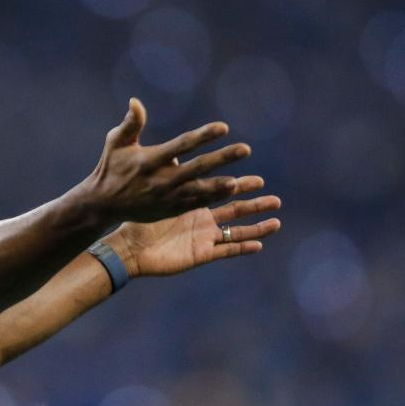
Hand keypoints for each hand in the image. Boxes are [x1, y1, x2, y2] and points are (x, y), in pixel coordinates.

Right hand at [84, 98, 251, 223]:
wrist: (102, 204)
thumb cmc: (110, 168)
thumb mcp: (115, 143)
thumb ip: (130, 124)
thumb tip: (136, 101)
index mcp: (148, 160)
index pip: (181, 145)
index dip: (202, 136)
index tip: (223, 127)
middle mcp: (159, 179)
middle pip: (196, 168)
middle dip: (221, 159)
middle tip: (244, 149)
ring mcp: (165, 197)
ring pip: (198, 191)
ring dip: (219, 186)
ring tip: (238, 181)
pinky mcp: (168, 209)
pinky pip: (194, 204)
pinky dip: (210, 199)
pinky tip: (229, 191)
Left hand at [103, 176, 281, 277]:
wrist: (128, 246)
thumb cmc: (136, 219)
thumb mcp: (154, 191)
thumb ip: (168, 172)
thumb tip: (178, 151)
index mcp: (192, 204)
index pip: (220, 192)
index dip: (238, 186)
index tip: (259, 180)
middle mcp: (201, 222)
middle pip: (235, 211)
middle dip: (255, 205)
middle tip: (275, 198)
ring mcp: (202, 239)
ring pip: (236, 233)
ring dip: (257, 228)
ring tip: (276, 221)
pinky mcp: (199, 254)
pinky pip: (224, 252)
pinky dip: (241, 248)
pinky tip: (259, 245)